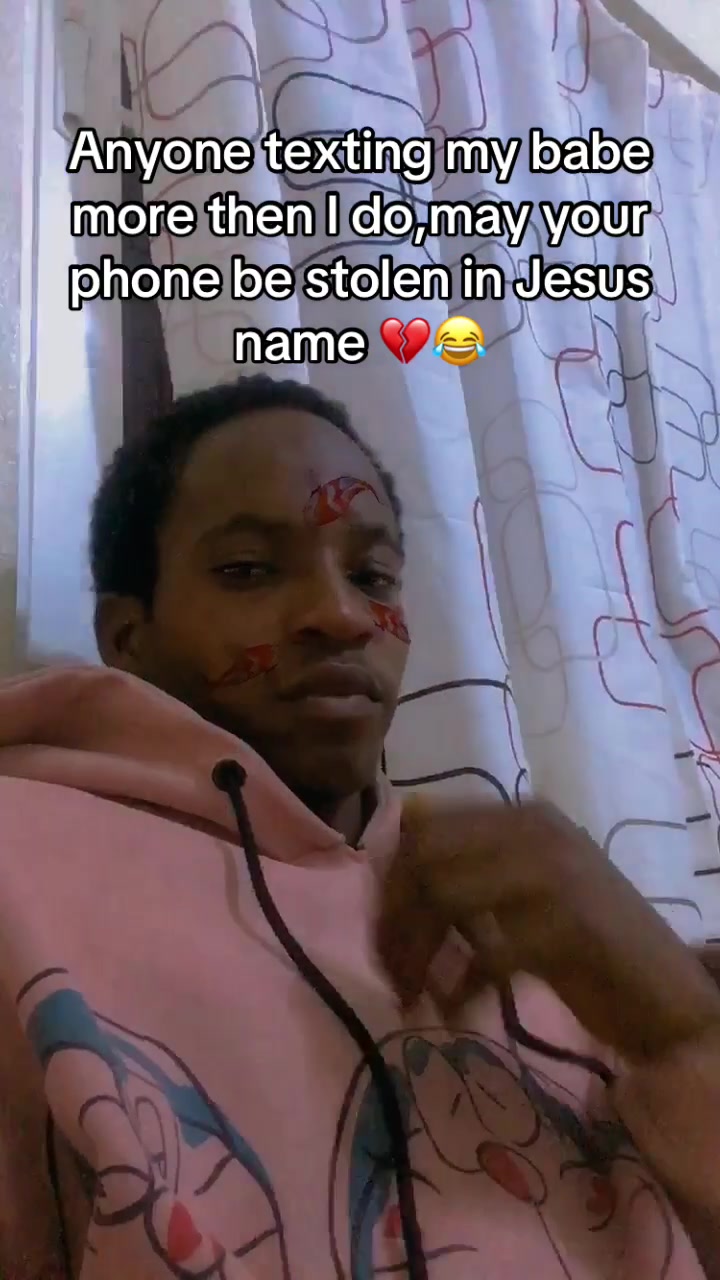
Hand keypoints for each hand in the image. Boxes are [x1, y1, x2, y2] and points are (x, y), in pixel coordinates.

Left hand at [376, 797, 719, 1063]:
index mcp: (524, 816)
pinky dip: (461, 987)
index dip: (392, 880)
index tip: (384, 932)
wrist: (667, 995)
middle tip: (391, 971)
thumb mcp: (526, 893)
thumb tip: (402, 840)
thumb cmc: (590, 945)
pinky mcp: (570, 926)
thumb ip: (473, 868)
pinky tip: (456, 1011)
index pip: (426, 828)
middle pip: (426, 857)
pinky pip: (486, 952)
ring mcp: (556, 873)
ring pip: (445, 896)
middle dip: (395, 918)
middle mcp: (537, 829)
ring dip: (417, 953)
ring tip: (413, 994)